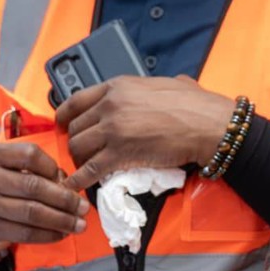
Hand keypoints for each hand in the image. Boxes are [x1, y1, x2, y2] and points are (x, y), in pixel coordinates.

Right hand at [0, 141, 87, 256]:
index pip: (30, 155)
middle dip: (64, 199)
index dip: (53, 167)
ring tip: (79, 224)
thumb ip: (37, 171)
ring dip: (61, 220)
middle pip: (33, 186)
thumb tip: (69, 185)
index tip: (68, 180)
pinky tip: (62, 234)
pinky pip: (25, 233)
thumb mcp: (11, 169)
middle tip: (84, 207)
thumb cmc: (2, 187)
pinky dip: (48, 235)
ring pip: (32, 212)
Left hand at [55, 76, 234, 192]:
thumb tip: (159, 88)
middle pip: (75, 127)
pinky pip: (89, 170)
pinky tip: (73, 187)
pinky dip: (77, 180)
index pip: (76, 99)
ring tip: (85, 168)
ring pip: (77, 147)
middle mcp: (109, 105)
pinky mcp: (120, 154)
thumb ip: (149, 87)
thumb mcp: (165, 83)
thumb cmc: (195, 104)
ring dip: (78, 161)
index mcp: (118, 86)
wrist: (207, 124)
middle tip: (82, 153)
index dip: (65, 115)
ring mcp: (113, 130)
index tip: (62, 124)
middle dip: (75, 142)